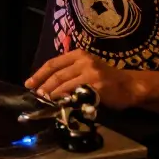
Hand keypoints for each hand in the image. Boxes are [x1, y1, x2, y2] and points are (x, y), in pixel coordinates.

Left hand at [26, 50, 142, 108]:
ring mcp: (91, 73)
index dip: (39, 74)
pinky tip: (61, 103)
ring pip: (64, 84)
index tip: (29, 83)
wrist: (130, 86)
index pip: (53, 63)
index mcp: (79, 54)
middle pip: (56, 74)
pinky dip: (66, 98)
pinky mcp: (96, 86)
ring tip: (45, 100)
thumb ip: (70, 72)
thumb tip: (46, 84)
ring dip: (52, 93)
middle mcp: (84, 61)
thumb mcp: (87, 68)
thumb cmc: (106, 79)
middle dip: (43, 85)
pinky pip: (76, 93)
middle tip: (36, 95)